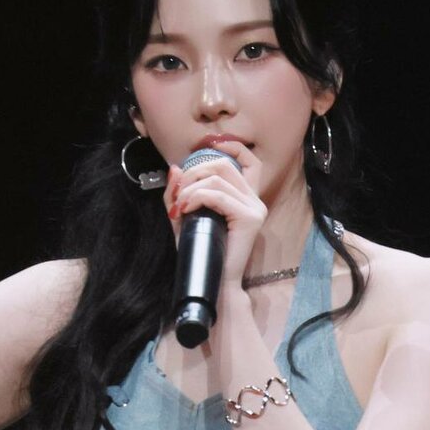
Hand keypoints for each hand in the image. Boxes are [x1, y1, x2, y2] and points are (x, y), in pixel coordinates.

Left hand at [163, 140, 266, 289]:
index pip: (250, 161)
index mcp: (245, 198)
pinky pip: (218, 196)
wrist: (215, 283)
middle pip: (224, 165)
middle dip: (195, 171)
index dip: (231, 147)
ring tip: (179, 207)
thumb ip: (179, 193)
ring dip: (190, 189)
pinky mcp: (250, 218)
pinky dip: (196, 198)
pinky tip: (185, 210)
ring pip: (217, 179)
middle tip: (178, 192)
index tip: (206, 147)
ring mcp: (255, 209)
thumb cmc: (202, 253)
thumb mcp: (185, 217)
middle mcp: (254, 200)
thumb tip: (175, 167)